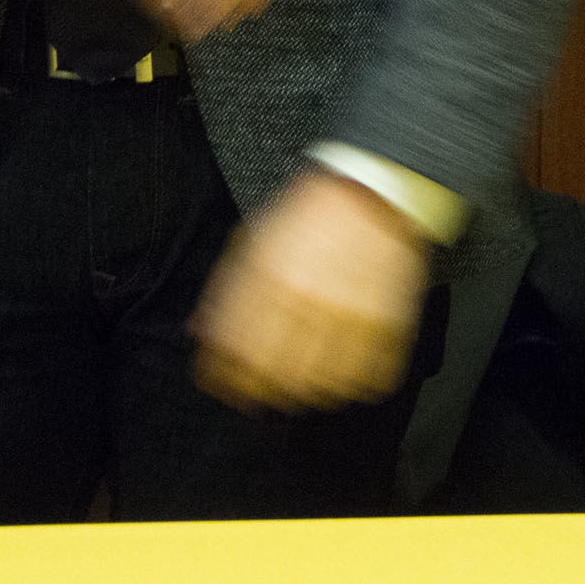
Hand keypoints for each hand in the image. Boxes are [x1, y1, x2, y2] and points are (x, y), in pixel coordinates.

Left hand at [190, 170, 430, 413]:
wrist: (372, 189)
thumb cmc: (310, 217)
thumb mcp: (254, 240)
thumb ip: (224, 288)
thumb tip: (197, 331)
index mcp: (268, 279)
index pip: (236, 352)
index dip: (227, 379)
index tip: (229, 389)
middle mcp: (305, 299)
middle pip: (275, 376)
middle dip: (266, 393)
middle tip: (267, 394)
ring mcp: (347, 313)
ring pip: (320, 386)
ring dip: (308, 392)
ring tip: (307, 383)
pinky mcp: (387, 321)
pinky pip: (366, 377)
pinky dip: (354, 384)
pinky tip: (345, 373)